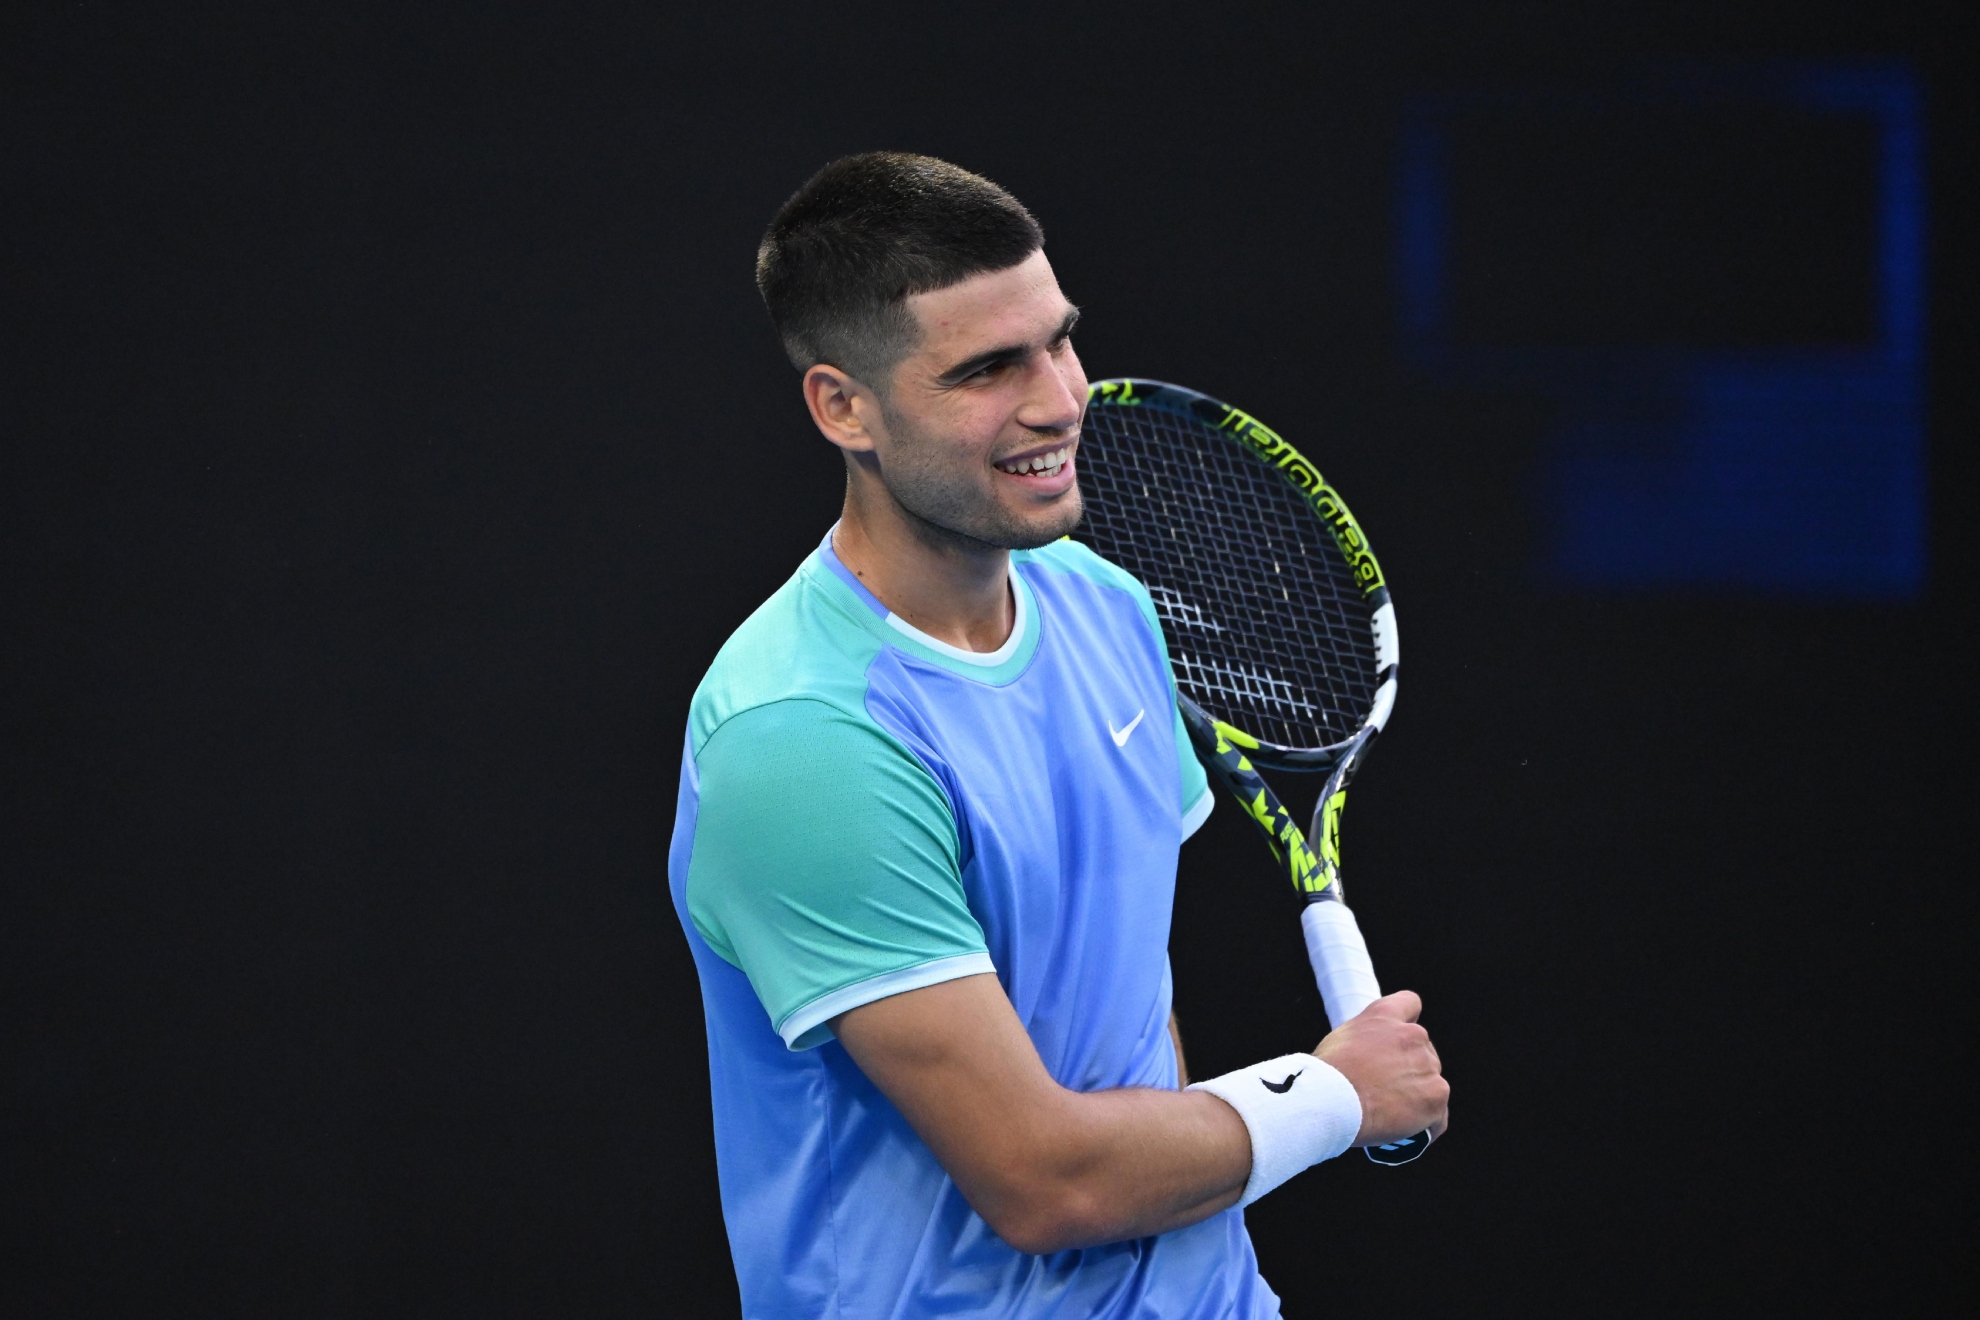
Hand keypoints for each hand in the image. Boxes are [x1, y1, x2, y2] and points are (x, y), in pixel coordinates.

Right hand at [1312, 990, 1449, 1146]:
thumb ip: (1364, 1042)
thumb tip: (1366, 1061)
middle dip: (1409, 1071)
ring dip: (1417, 1099)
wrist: (1330, 1100)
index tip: (1398, 1042)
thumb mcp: (1339, 1041)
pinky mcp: (1436, 1097)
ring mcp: (1427, 1067)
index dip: (1405, 1024)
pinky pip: (1437, 1117)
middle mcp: (1412, 1035)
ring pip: (1430, 1085)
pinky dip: (1425, 1127)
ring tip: (1392, 1118)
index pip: (1410, 1004)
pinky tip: (1408, 1135)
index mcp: (1384, 1016)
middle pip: (1423, 1053)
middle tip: (1385, 1092)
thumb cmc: (1325, 1076)